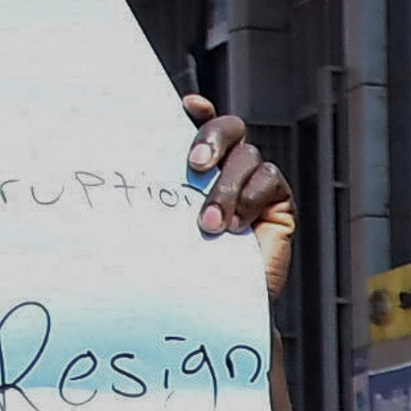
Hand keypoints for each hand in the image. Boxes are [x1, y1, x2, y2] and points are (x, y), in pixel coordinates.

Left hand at [183, 97, 296, 304]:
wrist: (221, 303)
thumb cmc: (188, 264)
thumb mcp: (170, 220)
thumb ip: (165, 189)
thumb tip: (132, 172)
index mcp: (199, 164)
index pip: (200, 123)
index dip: (199, 111)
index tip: (188, 106)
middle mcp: (229, 166)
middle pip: (229, 129)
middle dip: (212, 140)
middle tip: (195, 166)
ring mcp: (256, 182)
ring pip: (247, 157)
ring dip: (225, 189)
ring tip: (210, 226)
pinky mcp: (279, 202)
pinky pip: (269, 181)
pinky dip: (251, 199)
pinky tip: (238, 228)